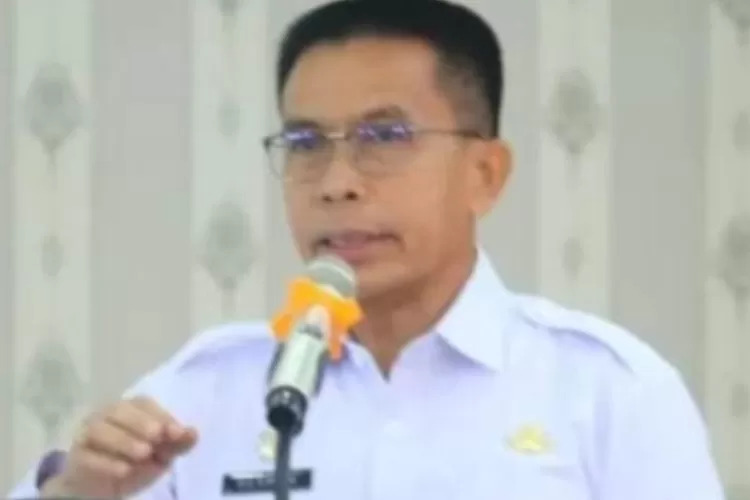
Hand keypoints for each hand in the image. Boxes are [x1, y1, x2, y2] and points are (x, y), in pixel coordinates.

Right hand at [42, 396, 197, 498]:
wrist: (102, 485)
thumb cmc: (134, 461)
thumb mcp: (161, 453)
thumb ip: (177, 443)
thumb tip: (193, 434)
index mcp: (129, 409)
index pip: (144, 404)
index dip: (161, 415)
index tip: (177, 433)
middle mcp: (106, 415)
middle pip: (119, 410)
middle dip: (141, 422)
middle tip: (158, 437)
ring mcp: (87, 434)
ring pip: (100, 430)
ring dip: (124, 440)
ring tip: (144, 453)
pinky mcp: (76, 457)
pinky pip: (87, 456)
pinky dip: (106, 462)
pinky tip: (123, 470)